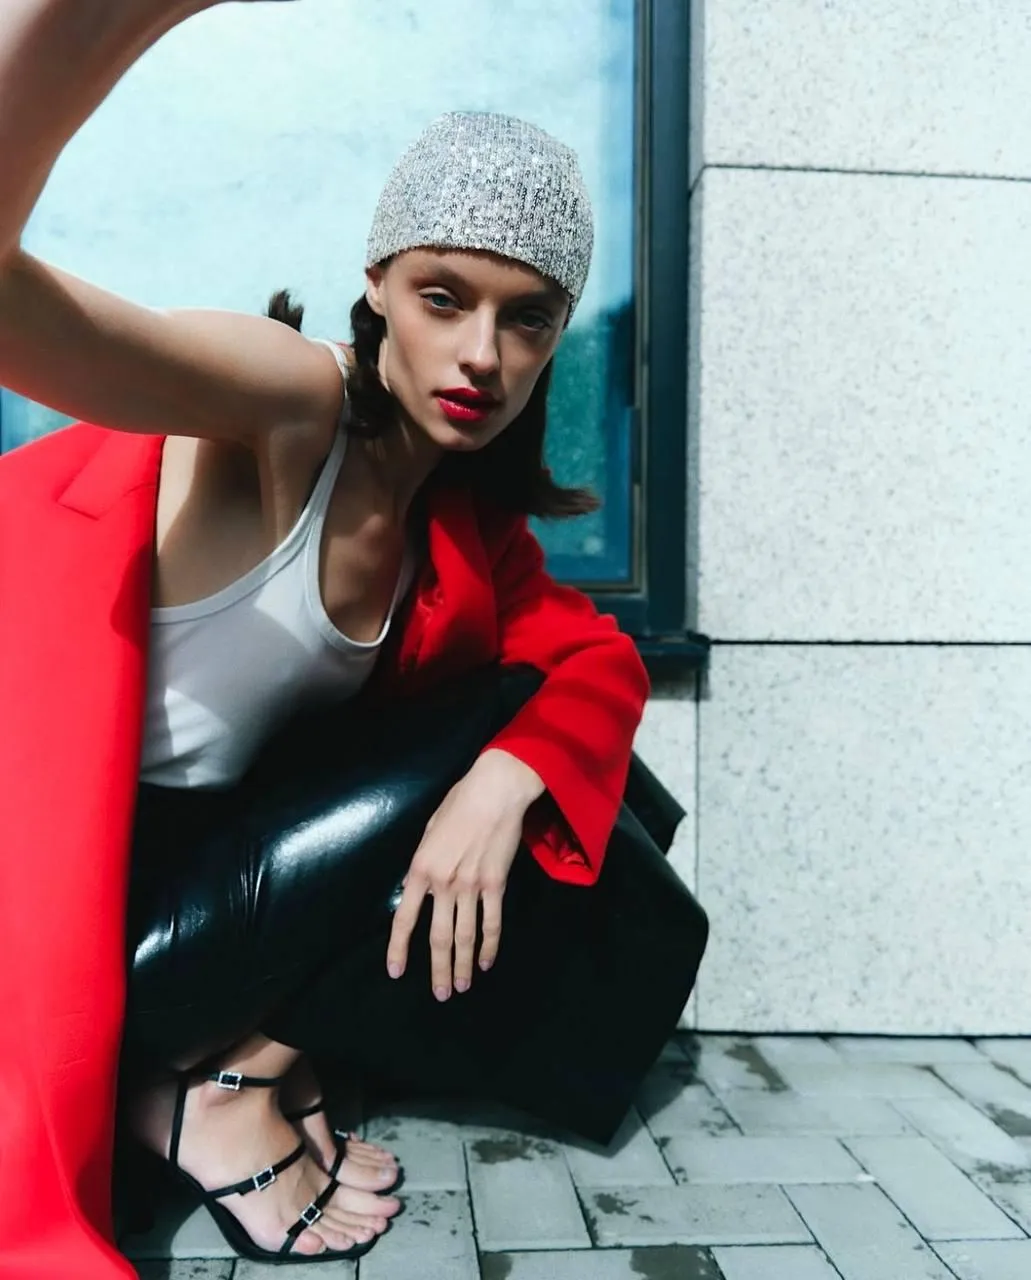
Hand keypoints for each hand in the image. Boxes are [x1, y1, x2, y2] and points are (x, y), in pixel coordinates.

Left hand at [386, 750, 544, 1000]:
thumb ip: (423, 864)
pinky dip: (489, 946)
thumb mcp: (429, 832)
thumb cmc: (458, 804)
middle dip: (437, 969)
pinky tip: (486, 962)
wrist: (494, 792)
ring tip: (461, 987)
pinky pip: (492, 922)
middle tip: (439, 995)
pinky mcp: (496, 884)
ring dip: (462, 965)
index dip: (398, 948)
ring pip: (465, 936)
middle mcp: (444, 883)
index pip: (405, 918)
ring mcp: (472, 886)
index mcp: (421, 869)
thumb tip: (417, 888)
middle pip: (438, 937)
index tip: (395, 971)